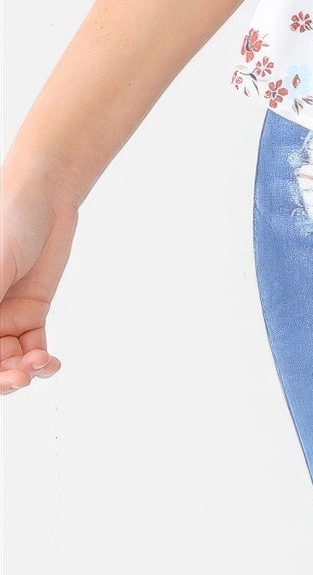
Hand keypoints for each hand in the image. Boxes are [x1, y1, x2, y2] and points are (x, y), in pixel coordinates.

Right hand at [0, 171, 76, 393]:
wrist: (46, 196)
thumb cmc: (9, 220)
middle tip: (17, 378)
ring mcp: (3, 317)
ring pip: (7, 363)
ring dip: (21, 372)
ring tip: (37, 364)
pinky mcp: (31, 313)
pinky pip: (31, 349)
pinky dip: (40, 363)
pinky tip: (47, 363)